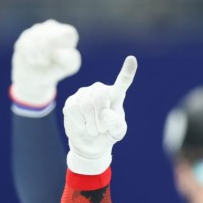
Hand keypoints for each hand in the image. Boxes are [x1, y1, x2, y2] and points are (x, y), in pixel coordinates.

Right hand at [10, 19, 81, 108]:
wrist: (35, 81)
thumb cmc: (55, 72)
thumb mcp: (67, 68)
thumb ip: (70, 60)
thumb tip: (59, 53)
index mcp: (66, 36)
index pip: (68, 34)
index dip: (61, 46)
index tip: (55, 58)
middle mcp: (52, 29)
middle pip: (50, 33)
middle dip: (46, 48)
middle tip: (43, 60)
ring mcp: (37, 32)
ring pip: (36, 36)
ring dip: (36, 51)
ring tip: (37, 62)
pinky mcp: (25, 38)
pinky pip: (25, 42)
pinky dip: (27, 53)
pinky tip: (29, 60)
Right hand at [63, 56, 137, 174]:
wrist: (90, 143)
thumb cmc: (107, 133)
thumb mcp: (117, 132)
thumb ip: (116, 124)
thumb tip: (104, 114)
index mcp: (115, 95)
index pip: (122, 82)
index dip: (127, 71)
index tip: (132, 59)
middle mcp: (99, 90)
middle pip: (100, 97)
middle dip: (100, 118)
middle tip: (101, 129)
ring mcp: (84, 94)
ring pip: (85, 105)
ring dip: (91, 124)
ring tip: (93, 129)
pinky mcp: (71, 101)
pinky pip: (74, 110)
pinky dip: (80, 123)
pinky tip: (82, 126)